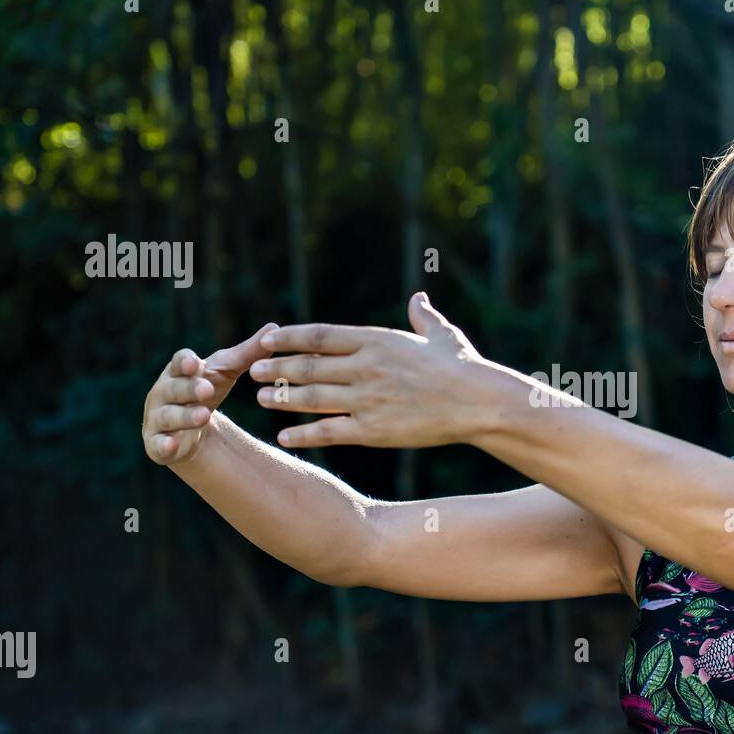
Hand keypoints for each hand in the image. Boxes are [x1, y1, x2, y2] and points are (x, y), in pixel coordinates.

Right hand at [142, 323, 278, 464]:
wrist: (192, 429)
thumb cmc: (207, 390)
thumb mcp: (226, 372)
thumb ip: (248, 353)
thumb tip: (275, 326)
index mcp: (179, 371)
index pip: (179, 363)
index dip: (185, 363)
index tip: (196, 363)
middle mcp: (164, 392)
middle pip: (175, 388)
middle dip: (189, 389)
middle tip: (206, 389)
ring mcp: (157, 418)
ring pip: (168, 416)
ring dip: (184, 416)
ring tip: (203, 416)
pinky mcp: (157, 444)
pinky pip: (158, 445)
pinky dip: (164, 445)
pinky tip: (172, 446)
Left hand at [250, 293, 491, 448]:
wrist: (479, 402)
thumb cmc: (464, 366)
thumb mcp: (443, 335)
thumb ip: (423, 316)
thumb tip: (419, 297)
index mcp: (378, 341)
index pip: (321, 336)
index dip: (291, 338)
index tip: (269, 340)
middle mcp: (367, 367)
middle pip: (310, 366)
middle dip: (279, 368)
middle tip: (254, 370)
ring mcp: (368, 399)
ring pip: (313, 398)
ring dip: (283, 398)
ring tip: (263, 398)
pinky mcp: (375, 430)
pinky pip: (330, 432)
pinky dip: (305, 434)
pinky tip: (285, 436)